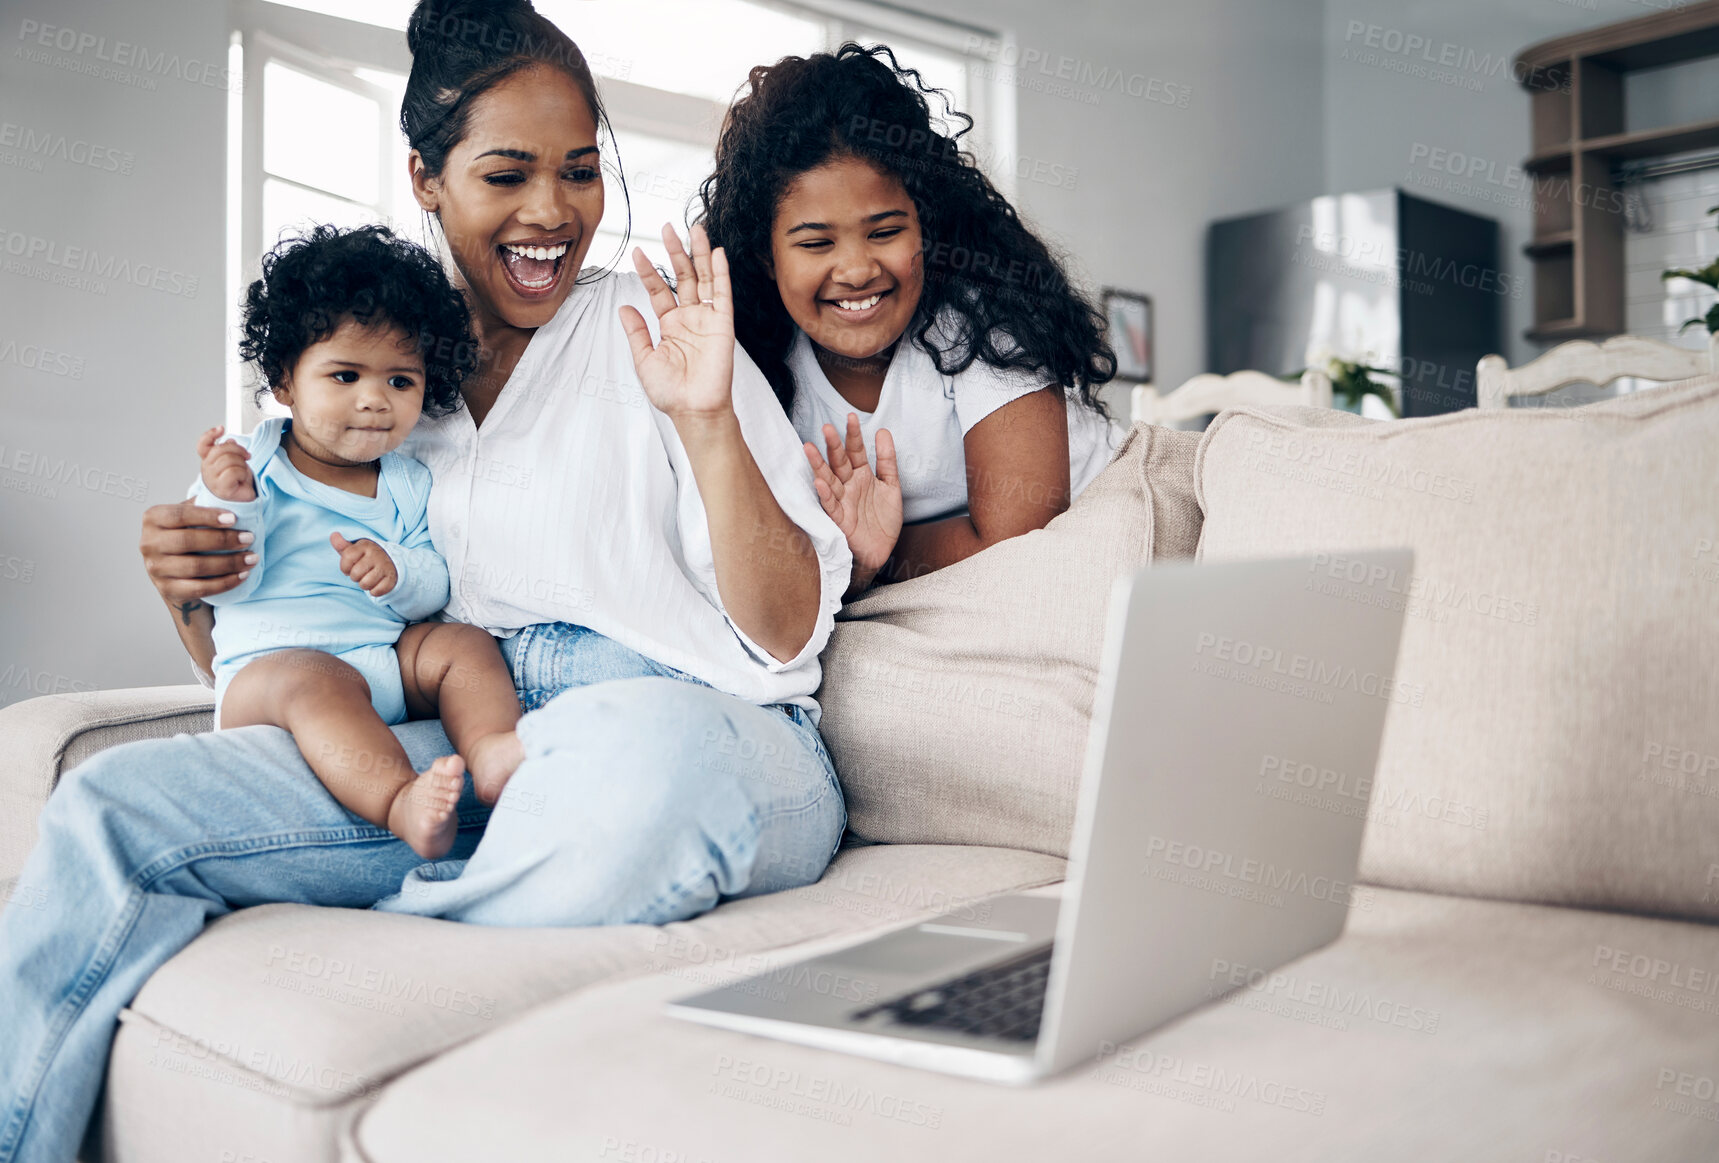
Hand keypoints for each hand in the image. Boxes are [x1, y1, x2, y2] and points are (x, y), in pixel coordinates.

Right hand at [140, 501, 256, 603]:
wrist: (176, 572)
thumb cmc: (190, 535)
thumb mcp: (192, 515)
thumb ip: (206, 501)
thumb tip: (235, 491)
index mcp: (153, 519)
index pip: (179, 515)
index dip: (207, 516)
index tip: (234, 518)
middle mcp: (149, 543)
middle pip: (187, 541)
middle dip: (223, 540)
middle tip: (250, 538)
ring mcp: (156, 569)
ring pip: (195, 567)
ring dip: (229, 563)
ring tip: (252, 558)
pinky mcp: (168, 589)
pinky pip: (200, 588)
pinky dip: (225, 582)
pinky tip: (243, 575)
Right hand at [196, 426, 255, 501]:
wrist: (245, 500)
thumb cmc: (240, 481)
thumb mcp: (236, 461)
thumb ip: (229, 451)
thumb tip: (229, 441)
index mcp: (208, 461)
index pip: (203, 445)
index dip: (210, 435)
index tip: (221, 428)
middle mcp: (206, 470)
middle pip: (219, 449)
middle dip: (238, 450)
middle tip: (247, 456)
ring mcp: (212, 480)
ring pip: (228, 460)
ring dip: (242, 464)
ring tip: (244, 471)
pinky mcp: (221, 488)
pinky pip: (233, 472)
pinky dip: (242, 473)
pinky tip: (242, 480)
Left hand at [331, 532, 396, 596]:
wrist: (391, 560)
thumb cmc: (366, 557)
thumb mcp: (355, 549)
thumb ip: (342, 545)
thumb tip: (334, 535)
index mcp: (365, 546)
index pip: (347, 557)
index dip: (344, 567)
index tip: (349, 567)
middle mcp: (376, 555)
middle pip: (355, 574)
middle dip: (355, 577)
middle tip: (361, 573)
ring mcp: (385, 566)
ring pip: (365, 584)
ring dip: (364, 585)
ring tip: (368, 578)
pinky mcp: (391, 578)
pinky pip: (377, 591)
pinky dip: (374, 591)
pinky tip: (376, 584)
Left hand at [618, 223, 733, 419]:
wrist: (693, 410)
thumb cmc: (671, 392)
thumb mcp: (644, 360)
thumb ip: (636, 332)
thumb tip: (624, 306)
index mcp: (670, 325)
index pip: (658, 290)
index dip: (649, 271)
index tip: (638, 252)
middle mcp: (689, 318)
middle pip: (682, 277)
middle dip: (676, 252)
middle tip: (667, 227)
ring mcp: (707, 319)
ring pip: (703, 279)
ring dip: (699, 254)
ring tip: (693, 229)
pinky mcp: (723, 324)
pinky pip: (722, 294)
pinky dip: (721, 273)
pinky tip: (717, 253)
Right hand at [804, 413, 902, 574]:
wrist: (883, 551)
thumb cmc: (884, 519)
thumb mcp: (891, 486)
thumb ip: (887, 460)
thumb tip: (882, 431)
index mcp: (861, 475)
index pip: (855, 451)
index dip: (853, 435)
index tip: (852, 416)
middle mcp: (848, 486)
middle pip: (838, 462)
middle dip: (833, 445)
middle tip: (827, 427)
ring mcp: (842, 502)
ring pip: (828, 480)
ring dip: (819, 465)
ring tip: (809, 448)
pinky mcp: (839, 520)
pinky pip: (831, 505)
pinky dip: (825, 494)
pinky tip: (820, 482)